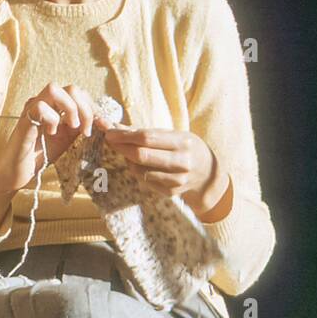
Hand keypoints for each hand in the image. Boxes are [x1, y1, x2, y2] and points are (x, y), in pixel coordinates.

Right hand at [0, 83, 104, 195]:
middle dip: (85, 109)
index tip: (102, 126)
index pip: (80, 93)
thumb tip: (102, 119)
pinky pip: (39, 107)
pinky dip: (51, 119)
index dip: (93, 107)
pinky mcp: (24, 121)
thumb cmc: (39, 154)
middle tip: (86, 131)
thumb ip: (81, 125)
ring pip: (53, 89)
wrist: (16, 172)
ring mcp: (32, 109)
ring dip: (70, 108)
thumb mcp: (67, 138)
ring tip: (72, 127)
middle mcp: (43, 102)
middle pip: (71, 88)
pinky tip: (51, 133)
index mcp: (56, 106)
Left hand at [104, 129, 229, 216]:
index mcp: (182, 142)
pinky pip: (145, 181)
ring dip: (128, 160)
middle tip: (110, 140)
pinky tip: (137, 164)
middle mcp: (181, 162)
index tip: (109, 132)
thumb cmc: (185, 147)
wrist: (208, 173)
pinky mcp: (171, 192)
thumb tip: (113, 125)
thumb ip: (144, 131)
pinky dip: (136, 171)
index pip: (147, 137)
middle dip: (121, 147)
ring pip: (140, 171)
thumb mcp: (172, 134)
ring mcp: (177, 180)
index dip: (125, 135)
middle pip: (142, 156)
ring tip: (126, 151)